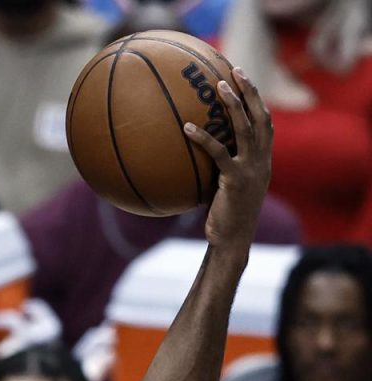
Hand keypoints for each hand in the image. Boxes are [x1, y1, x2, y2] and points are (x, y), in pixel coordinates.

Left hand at [186, 68, 272, 250]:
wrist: (231, 240)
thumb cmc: (224, 215)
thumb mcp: (225, 185)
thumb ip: (219, 166)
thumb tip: (192, 151)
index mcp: (262, 159)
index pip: (264, 121)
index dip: (256, 99)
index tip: (242, 78)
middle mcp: (262, 159)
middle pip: (260, 116)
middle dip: (249, 91)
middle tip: (235, 70)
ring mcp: (251, 169)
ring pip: (246, 128)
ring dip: (233, 105)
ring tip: (218, 86)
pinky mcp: (236, 180)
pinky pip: (220, 153)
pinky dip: (204, 138)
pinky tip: (187, 128)